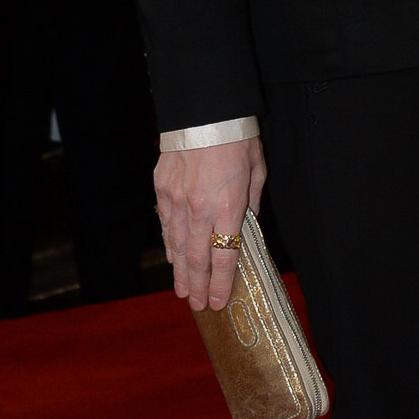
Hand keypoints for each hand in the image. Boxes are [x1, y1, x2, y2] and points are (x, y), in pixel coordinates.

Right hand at [154, 136, 266, 312]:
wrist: (204, 111)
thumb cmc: (237, 140)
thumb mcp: (256, 172)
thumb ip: (251, 205)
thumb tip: (247, 230)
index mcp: (228, 208)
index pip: (224, 256)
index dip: (220, 283)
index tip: (217, 301)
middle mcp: (199, 209)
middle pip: (198, 258)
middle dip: (197, 285)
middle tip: (196, 306)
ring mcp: (176, 200)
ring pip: (177, 246)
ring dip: (180, 271)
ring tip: (182, 291)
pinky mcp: (162, 189)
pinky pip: (165, 225)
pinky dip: (169, 245)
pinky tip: (172, 259)